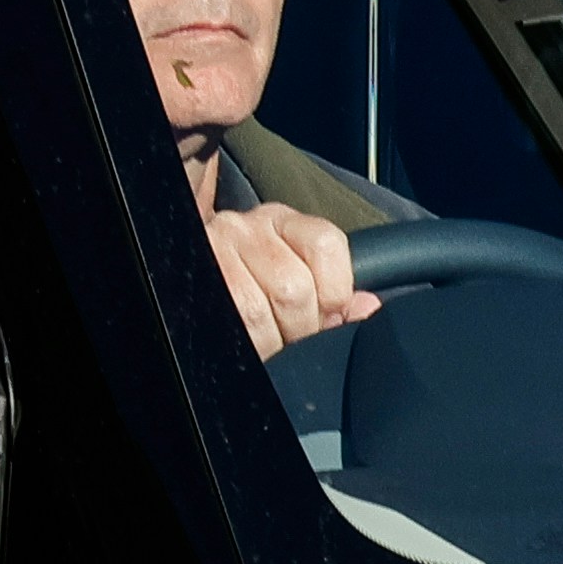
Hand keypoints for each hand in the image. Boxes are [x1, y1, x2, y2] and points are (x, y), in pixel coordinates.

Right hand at [201, 197, 374, 360]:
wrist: (194, 269)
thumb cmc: (251, 277)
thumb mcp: (294, 268)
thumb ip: (333, 290)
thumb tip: (368, 309)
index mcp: (283, 220)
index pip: (326, 245)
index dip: (335, 293)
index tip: (329, 317)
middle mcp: (248, 227)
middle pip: (294, 288)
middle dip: (302, 328)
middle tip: (295, 338)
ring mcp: (217, 249)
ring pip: (258, 311)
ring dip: (272, 341)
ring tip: (271, 342)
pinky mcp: (199, 273)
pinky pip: (234, 321)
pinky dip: (251, 342)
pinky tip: (253, 341)